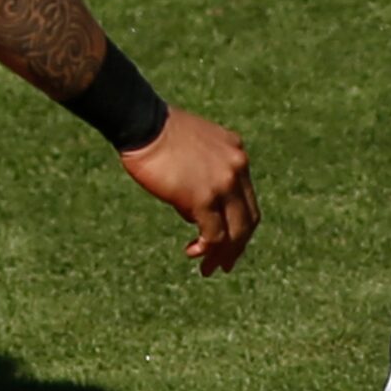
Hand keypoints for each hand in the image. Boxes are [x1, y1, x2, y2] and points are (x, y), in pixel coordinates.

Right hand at [117, 105, 258, 275]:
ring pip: (235, 232)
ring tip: (209, 268)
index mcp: (235, 153)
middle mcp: (237, 168)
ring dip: (223, 254)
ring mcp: (224, 184)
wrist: (142, 121)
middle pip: (248, 219)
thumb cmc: (155, 132)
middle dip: (237, 246)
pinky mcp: (205, 198)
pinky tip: (193, 253)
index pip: (247, 198)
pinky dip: (207, 249)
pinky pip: (214, 234)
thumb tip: (196, 213)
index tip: (227, 239)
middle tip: (224, 263)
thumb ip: (204, 174)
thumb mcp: (192, 149)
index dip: (239, 223)